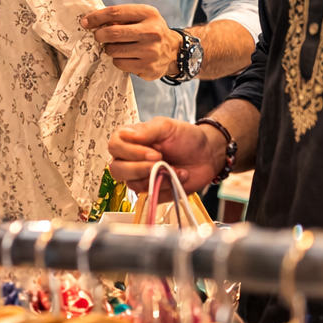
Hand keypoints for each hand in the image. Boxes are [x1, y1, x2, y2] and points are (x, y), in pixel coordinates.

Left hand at [81, 5, 179, 78]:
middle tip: (99, 36)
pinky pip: (119, 64)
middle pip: (112, 33)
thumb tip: (91, 22)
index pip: (115, 12)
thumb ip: (121, 17)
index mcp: (149, 14)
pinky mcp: (148, 68)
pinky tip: (127, 57)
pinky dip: (118, 60)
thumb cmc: (151, 31)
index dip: (96, 17)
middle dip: (99, 35)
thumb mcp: (142, 17)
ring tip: (119, 47)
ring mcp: (150, 52)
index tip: (85, 22)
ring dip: (109, 49)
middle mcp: (152, 32)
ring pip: (113, 50)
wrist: (175, 51)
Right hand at [108, 117, 224, 193]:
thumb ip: (146, 130)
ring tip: (175, 169)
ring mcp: (140, 177)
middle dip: (139, 168)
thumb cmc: (185, 137)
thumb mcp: (166, 126)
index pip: (114, 147)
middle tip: (160, 162)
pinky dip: (167, 187)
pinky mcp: (153, 191)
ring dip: (157, 177)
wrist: (207, 153)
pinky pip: (151, 195)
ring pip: (133, 184)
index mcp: (129, 141)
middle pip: (117, 170)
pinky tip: (179, 177)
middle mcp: (129, 160)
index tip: (154, 152)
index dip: (131, 152)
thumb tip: (125, 135)